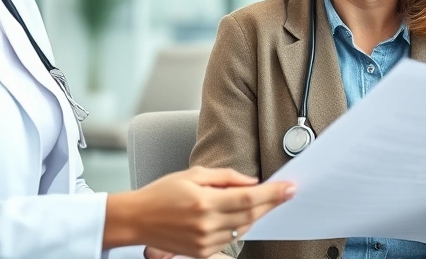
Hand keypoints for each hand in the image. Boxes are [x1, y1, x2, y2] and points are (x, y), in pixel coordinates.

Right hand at [107, 166, 293, 257]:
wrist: (137, 219)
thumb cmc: (161, 193)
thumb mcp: (192, 175)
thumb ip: (225, 177)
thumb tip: (251, 181)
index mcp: (204, 203)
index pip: (248, 198)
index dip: (272, 193)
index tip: (289, 187)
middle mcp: (207, 225)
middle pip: (251, 214)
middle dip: (271, 203)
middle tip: (287, 193)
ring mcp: (205, 242)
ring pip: (243, 229)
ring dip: (257, 215)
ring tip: (266, 201)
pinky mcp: (202, 253)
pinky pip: (231, 240)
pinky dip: (241, 226)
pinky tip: (244, 216)